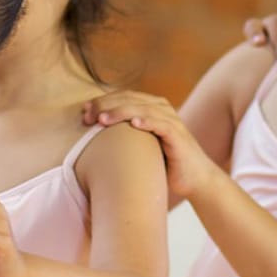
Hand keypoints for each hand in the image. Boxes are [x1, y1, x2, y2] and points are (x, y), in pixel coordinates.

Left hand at [84, 91, 213, 199]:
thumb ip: (122, 136)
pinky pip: (162, 124)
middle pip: (129, 100)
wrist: (193, 179)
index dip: (102, 102)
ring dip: (121, 112)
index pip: (122, 98)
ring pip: (143, 109)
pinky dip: (148, 122)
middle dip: (106, 105)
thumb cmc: (162, 163)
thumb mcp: (138, 146)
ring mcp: (171, 121)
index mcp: (150, 108)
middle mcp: (161, 109)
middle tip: (87, 116)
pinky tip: (134, 124)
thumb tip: (90, 138)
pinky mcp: (178, 136)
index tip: (83, 112)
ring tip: (102, 119)